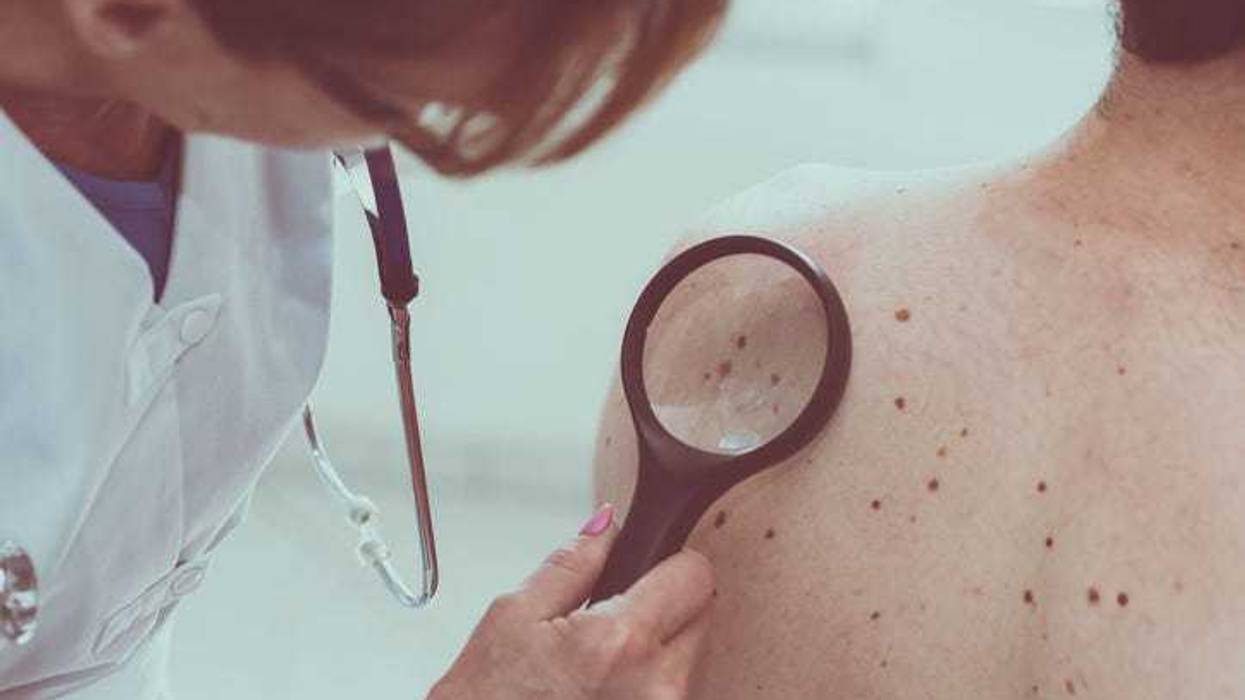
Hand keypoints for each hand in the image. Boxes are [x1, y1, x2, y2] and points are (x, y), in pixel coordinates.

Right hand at [429, 504, 715, 699]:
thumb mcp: (514, 615)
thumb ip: (571, 564)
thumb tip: (607, 525)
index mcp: (620, 642)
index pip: (696, 575)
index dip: (672, 563)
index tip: (653, 567)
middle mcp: (656, 686)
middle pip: (701, 616)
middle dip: (667, 606)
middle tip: (616, 619)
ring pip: (691, 658)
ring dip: (660, 650)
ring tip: (604, 663)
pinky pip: (675, 692)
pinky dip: (650, 683)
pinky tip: (608, 688)